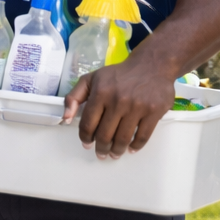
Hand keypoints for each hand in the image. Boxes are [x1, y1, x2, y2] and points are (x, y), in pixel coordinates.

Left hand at [62, 59, 176, 158]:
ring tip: (114, 154)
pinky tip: (130, 148)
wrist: (152, 65)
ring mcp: (137, 107)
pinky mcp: (154, 112)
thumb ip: (74, 97)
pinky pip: (143, 136)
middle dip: (101, 148)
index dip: (85, 137)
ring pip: (123, 138)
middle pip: (105, 134)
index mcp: (100, 93)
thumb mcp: (91, 79)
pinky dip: (135, 146)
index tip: (86, 143)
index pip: (88, 123)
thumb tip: (65, 118)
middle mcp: (118, 101)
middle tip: (101, 153)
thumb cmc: (119, 74)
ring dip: (116, 150)